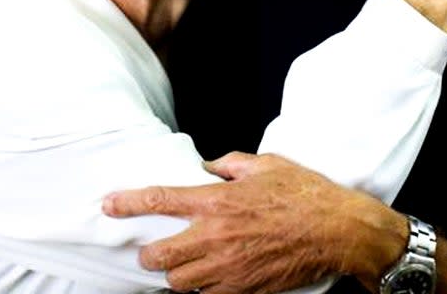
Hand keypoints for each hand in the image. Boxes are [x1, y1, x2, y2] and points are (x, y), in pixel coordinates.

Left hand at [102, 152, 405, 293]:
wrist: (338, 232)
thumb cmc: (305, 195)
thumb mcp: (265, 165)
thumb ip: (230, 164)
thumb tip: (210, 167)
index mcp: (219, 200)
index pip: (161, 200)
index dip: (128, 203)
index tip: (108, 204)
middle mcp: (217, 236)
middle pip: (159, 255)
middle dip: (148, 254)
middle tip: (150, 249)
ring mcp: (229, 267)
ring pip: (179, 282)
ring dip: (175, 274)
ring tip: (181, 265)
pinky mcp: (244, 289)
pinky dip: (202, 289)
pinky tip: (209, 278)